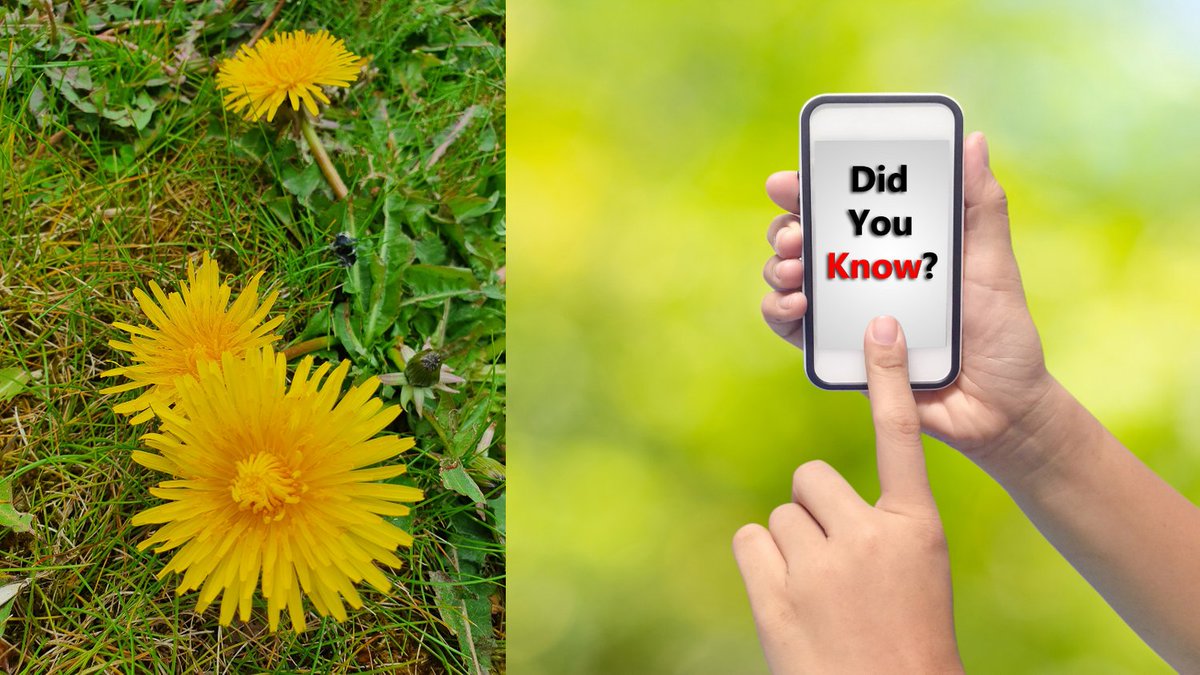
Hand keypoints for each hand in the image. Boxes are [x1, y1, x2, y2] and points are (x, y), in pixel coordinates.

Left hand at [733, 317, 961, 673]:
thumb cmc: (907, 635)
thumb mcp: (915, 571)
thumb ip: (878, 525)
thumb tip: (812, 491)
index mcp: (916, 528)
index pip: (901, 436)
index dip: (889, 377)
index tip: (880, 326)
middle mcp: (868, 538)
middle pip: (810, 478)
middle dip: (814, 509)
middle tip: (834, 559)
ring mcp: (818, 567)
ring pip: (780, 514)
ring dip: (791, 545)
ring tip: (819, 593)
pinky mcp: (774, 594)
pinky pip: (749, 539)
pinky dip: (761, 563)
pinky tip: (788, 598)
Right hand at [762, 133, 1054, 475]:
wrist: (1000, 410)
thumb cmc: (1002, 335)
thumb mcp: (992, 264)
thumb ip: (981, 206)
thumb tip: (974, 141)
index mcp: (895, 246)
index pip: (842, 207)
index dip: (808, 189)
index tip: (790, 182)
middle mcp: (862, 274)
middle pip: (804, 237)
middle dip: (786, 228)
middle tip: (796, 234)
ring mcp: (846, 313)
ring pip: (788, 278)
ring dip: (778, 267)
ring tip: (794, 269)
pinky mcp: (838, 353)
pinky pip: (793, 330)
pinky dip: (781, 312)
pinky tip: (797, 306)